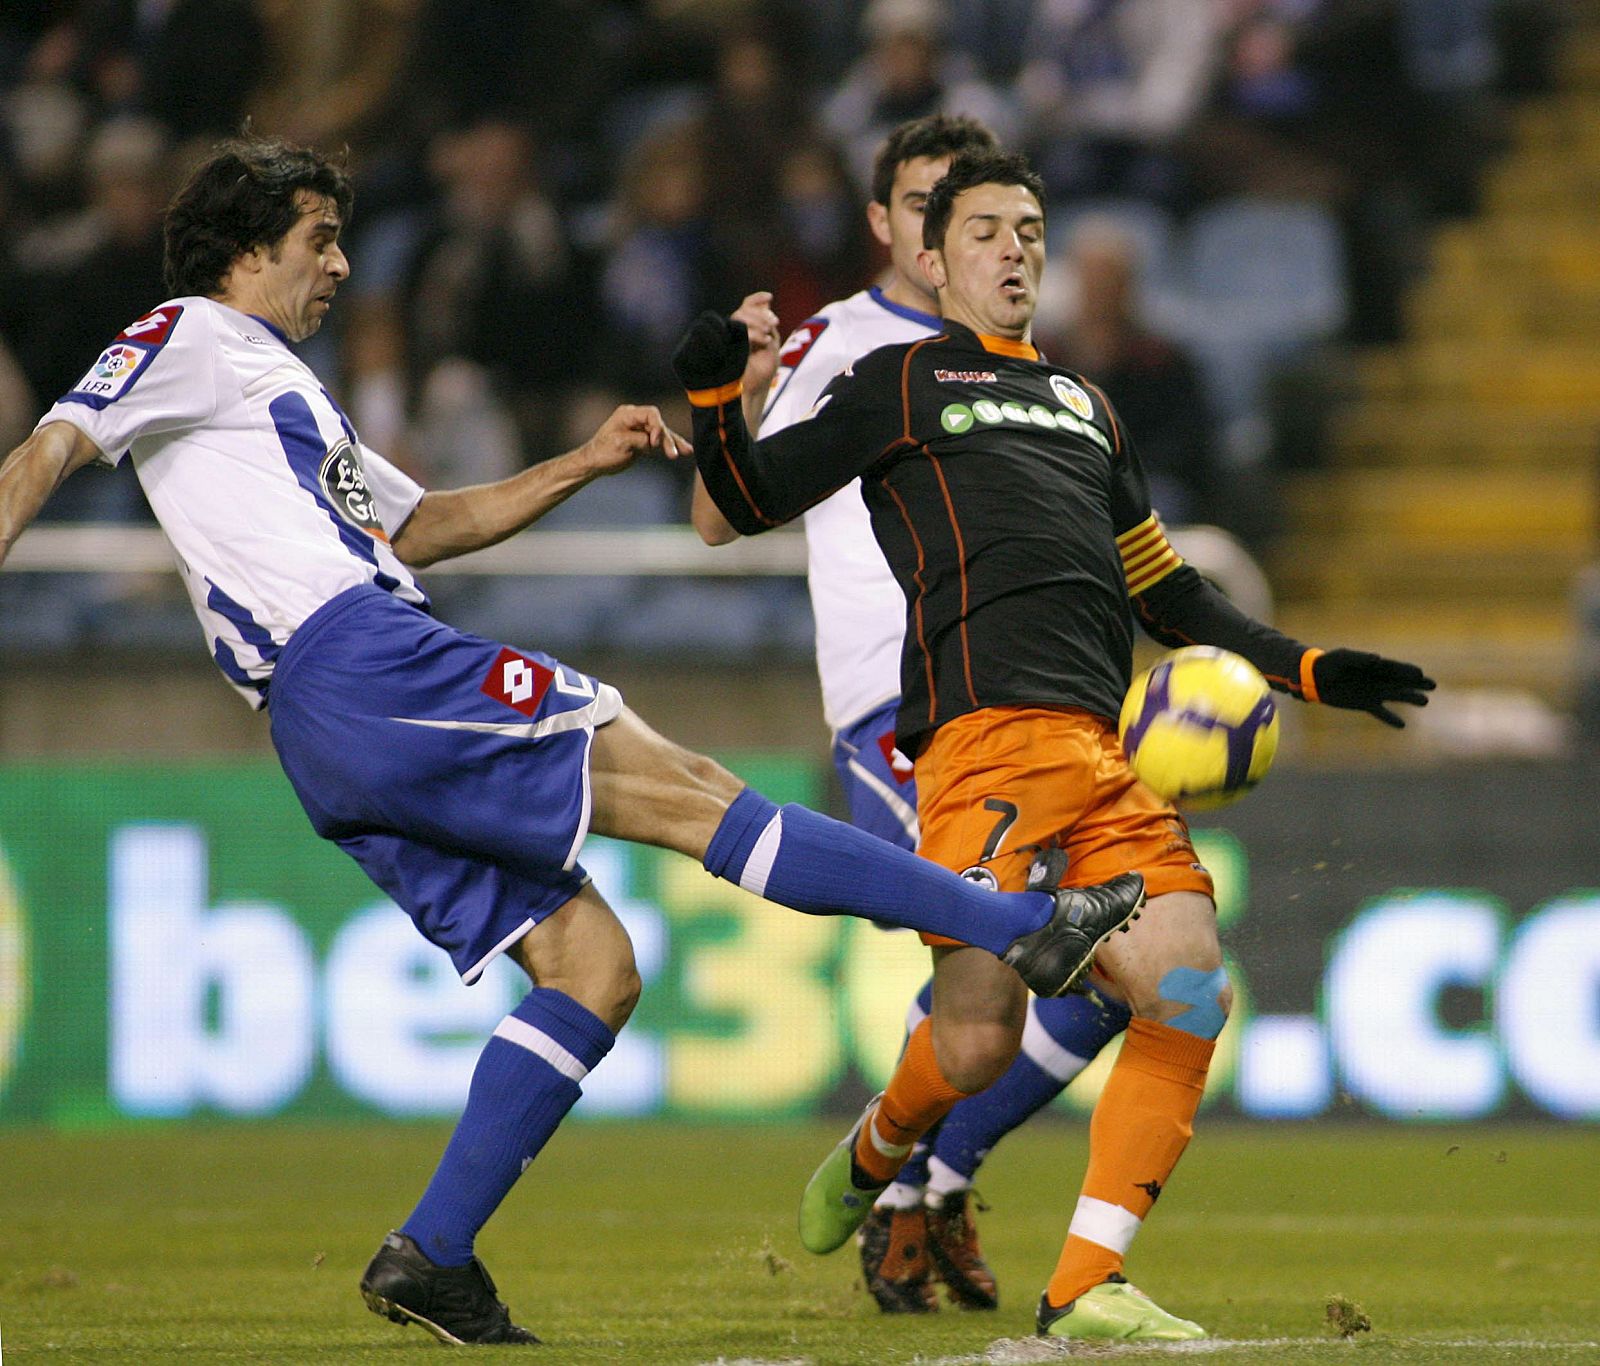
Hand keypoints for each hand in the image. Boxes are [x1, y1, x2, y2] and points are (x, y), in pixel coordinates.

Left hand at [581, 404, 690, 476]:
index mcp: (627, 414)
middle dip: (667, 439)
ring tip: (687, 452)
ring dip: (673, 443)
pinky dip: (670, 446)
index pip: (651, 414)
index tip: (654, 444)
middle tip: (673, 455)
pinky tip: (685, 451)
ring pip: (662, 433)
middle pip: (658, 424)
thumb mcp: (621, 444)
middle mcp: (635, 419)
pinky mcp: (643, 440)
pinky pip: (659, 442)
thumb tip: (653, 442)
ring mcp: (640, 429)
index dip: (657, 427)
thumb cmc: (603, 452)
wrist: (593, 463)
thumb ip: (640, 440)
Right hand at [672, 311, 748, 391]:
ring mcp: (683, 347)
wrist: (721, 391)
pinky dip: (701, 365)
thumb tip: (728, 322)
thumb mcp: (742, 345)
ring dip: (709, 356)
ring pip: (693, 342)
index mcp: (707, 329)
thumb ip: (739, 327)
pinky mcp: (677, 360)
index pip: (708, 316)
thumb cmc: (731, 366)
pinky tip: (703, 372)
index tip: (727, 343)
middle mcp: (692, 336)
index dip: (720, 328)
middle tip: (720, 356)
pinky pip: (687, 356)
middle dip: (715, 342)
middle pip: (698, 326)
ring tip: (713, 366)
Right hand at [732, 290, 780, 396]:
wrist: (754, 389)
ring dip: (757, 321)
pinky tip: (765, 340)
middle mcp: (735, 330)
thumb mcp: (771, 344)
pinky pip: (738, 330)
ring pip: (739, 316)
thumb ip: (768, 326)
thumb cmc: (762, 370)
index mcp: (746, 328)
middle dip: (760, 314)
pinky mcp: (726, 344)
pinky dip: (753, 332)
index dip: (757, 299)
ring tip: (768, 333)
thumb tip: (766, 305)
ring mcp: (729, 337)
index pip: (746, 306)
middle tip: (774, 323)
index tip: (769, 297)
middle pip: (744, 310)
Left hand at [1311, 648, 1435, 727]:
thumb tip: (1377, 659)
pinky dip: (1390, 719)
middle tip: (1433, 685)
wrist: (1314, 678)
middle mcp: (1377, 678)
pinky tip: (1403, 725)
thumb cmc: (1328, 663)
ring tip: (1425, 702)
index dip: (1407, 671)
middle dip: (1416, 683)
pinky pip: (1380, 712)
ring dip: (1409, 698)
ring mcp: (1372, 692)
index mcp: (1374, 665)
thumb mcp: (1343, 657)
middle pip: (1401, 681)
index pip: (1394, 668)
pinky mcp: (1364, 704)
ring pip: (1395, 696)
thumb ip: (1360, 658)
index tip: (1420, 674)